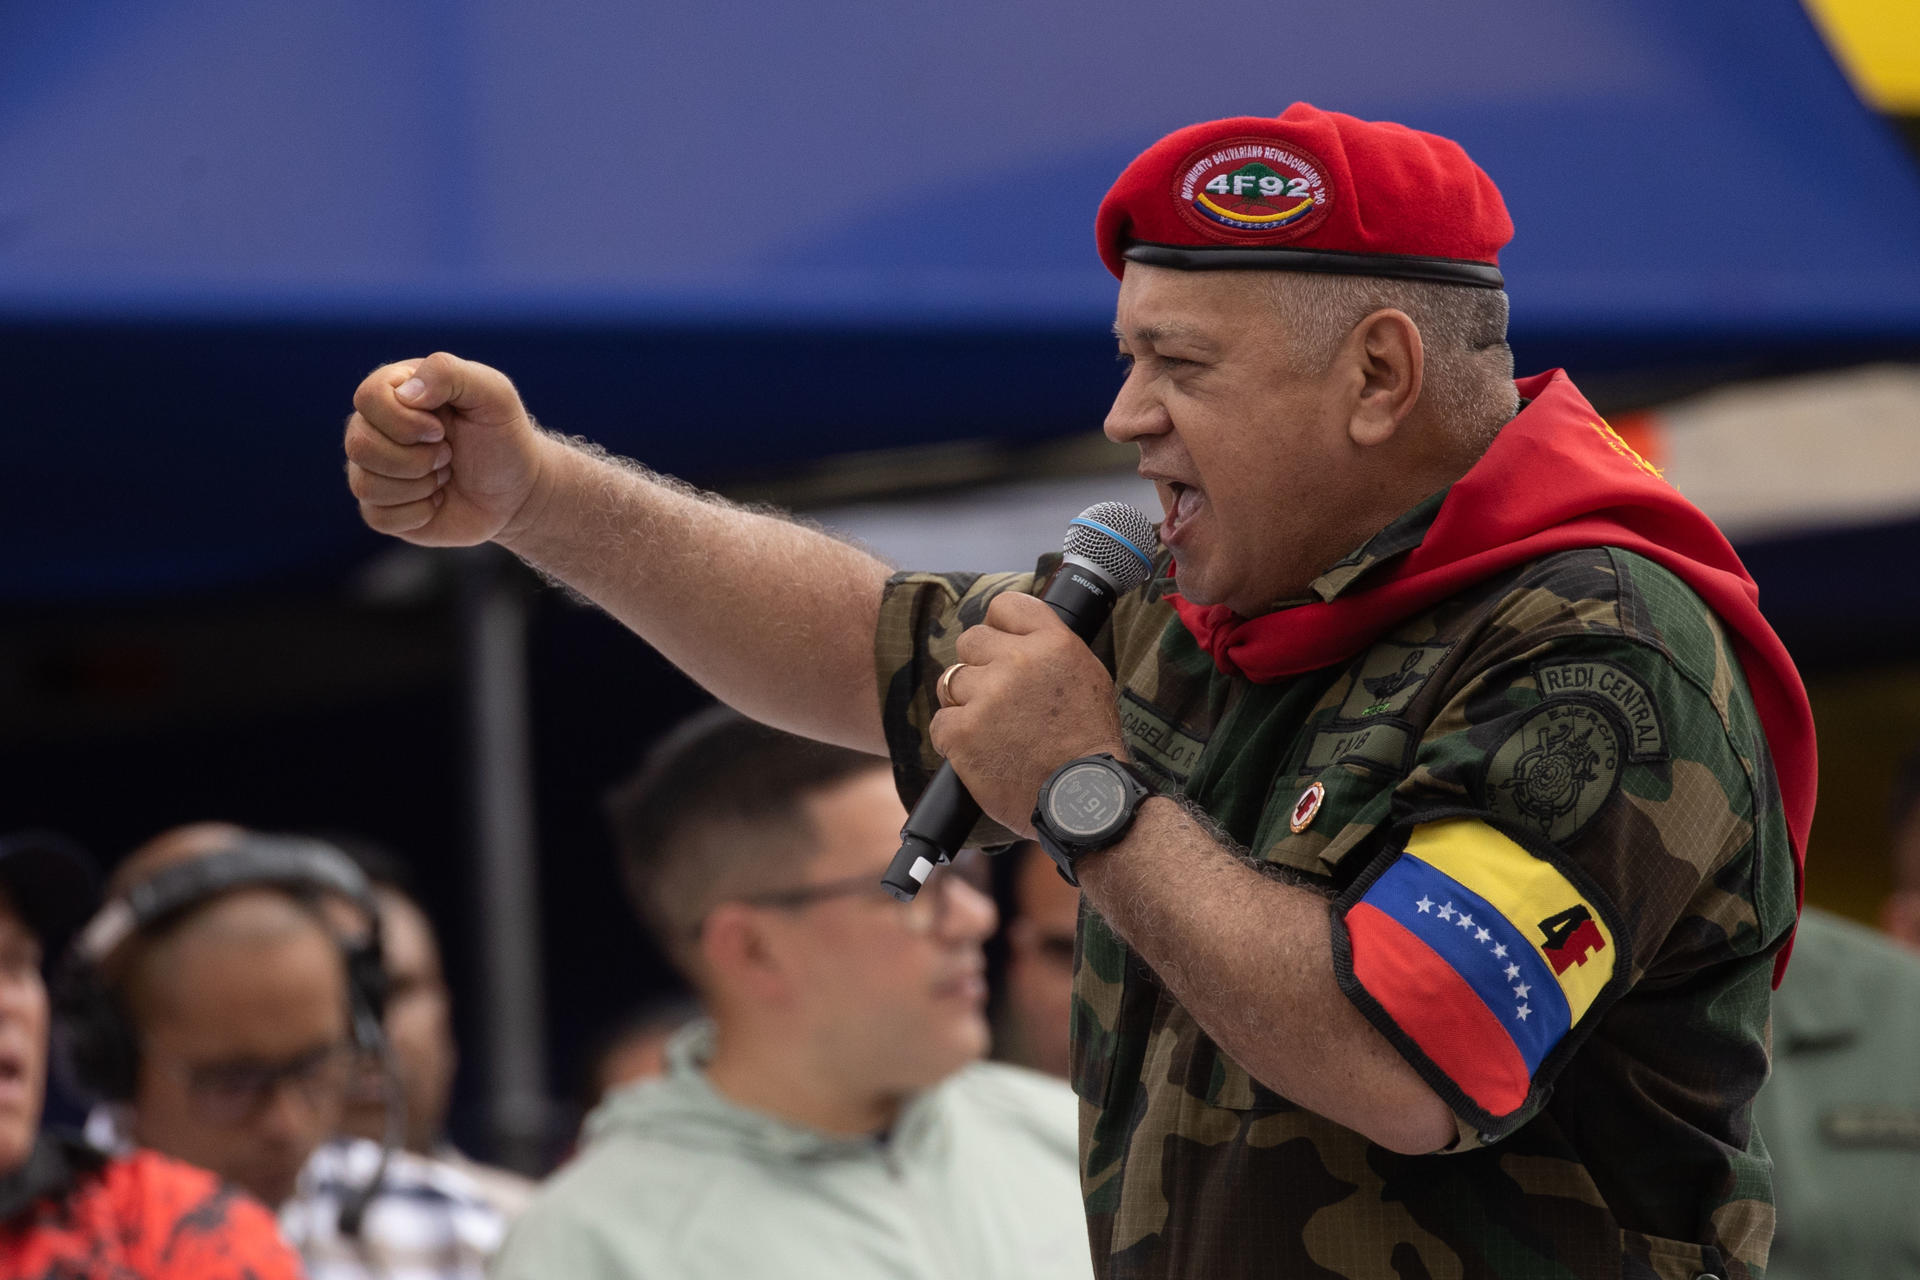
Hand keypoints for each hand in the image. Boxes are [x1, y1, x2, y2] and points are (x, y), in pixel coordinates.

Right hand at [344, 353, 547, 546]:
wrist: (516, 490)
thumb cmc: (502, 436)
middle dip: (416, 458)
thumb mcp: (493, 393)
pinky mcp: (380, 509)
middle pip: (359, 444)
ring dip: (420, 485)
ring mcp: (372, 470)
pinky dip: (419, 513)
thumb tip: (404, 394)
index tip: (442, 430)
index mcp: (394, 390)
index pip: (367, 398)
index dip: (405, 421)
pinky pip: (379, 516)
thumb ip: (449, 373)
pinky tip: (436, 501)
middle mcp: (374, 428)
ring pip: (365, 485)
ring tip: (444, 475)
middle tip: (448, 455)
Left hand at [929, 592, 1127, 836]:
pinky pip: (940, 723)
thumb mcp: (1088, 678)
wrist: (1083, 799)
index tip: (1001, 647)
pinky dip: (954, 740)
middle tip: (997, 699)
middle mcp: (1018, 662)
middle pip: (970, 640)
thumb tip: (1016, 635)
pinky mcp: (962, 732)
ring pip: (949, 681)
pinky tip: (981, 753)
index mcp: (1053, 643)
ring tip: (992, 731)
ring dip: (964, 703)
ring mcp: (987, 696)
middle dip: (978, 667)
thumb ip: (1050, 649)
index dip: (998, 627)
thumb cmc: (1088, 744)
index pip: (1005, 606)